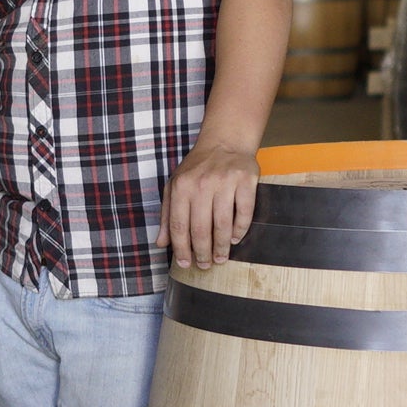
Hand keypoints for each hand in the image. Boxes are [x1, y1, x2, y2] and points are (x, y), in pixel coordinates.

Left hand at [162, 144, 260, 272]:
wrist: (225, 141)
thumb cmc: (198, 167)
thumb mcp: (175, 185)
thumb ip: (167, 214)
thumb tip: (161, 244)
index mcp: (181, 186)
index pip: (178, 225)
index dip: (181, 249)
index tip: (185, 264)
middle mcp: (202, 184)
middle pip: (200, 229)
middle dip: (202, 253)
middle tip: (206, 265)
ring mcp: (225, 182)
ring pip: (222, 224)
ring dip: (221, 246)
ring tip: (220, 258)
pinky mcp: (246, 180)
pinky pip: (244, 213)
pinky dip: (240, 230)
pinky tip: (234, 239)